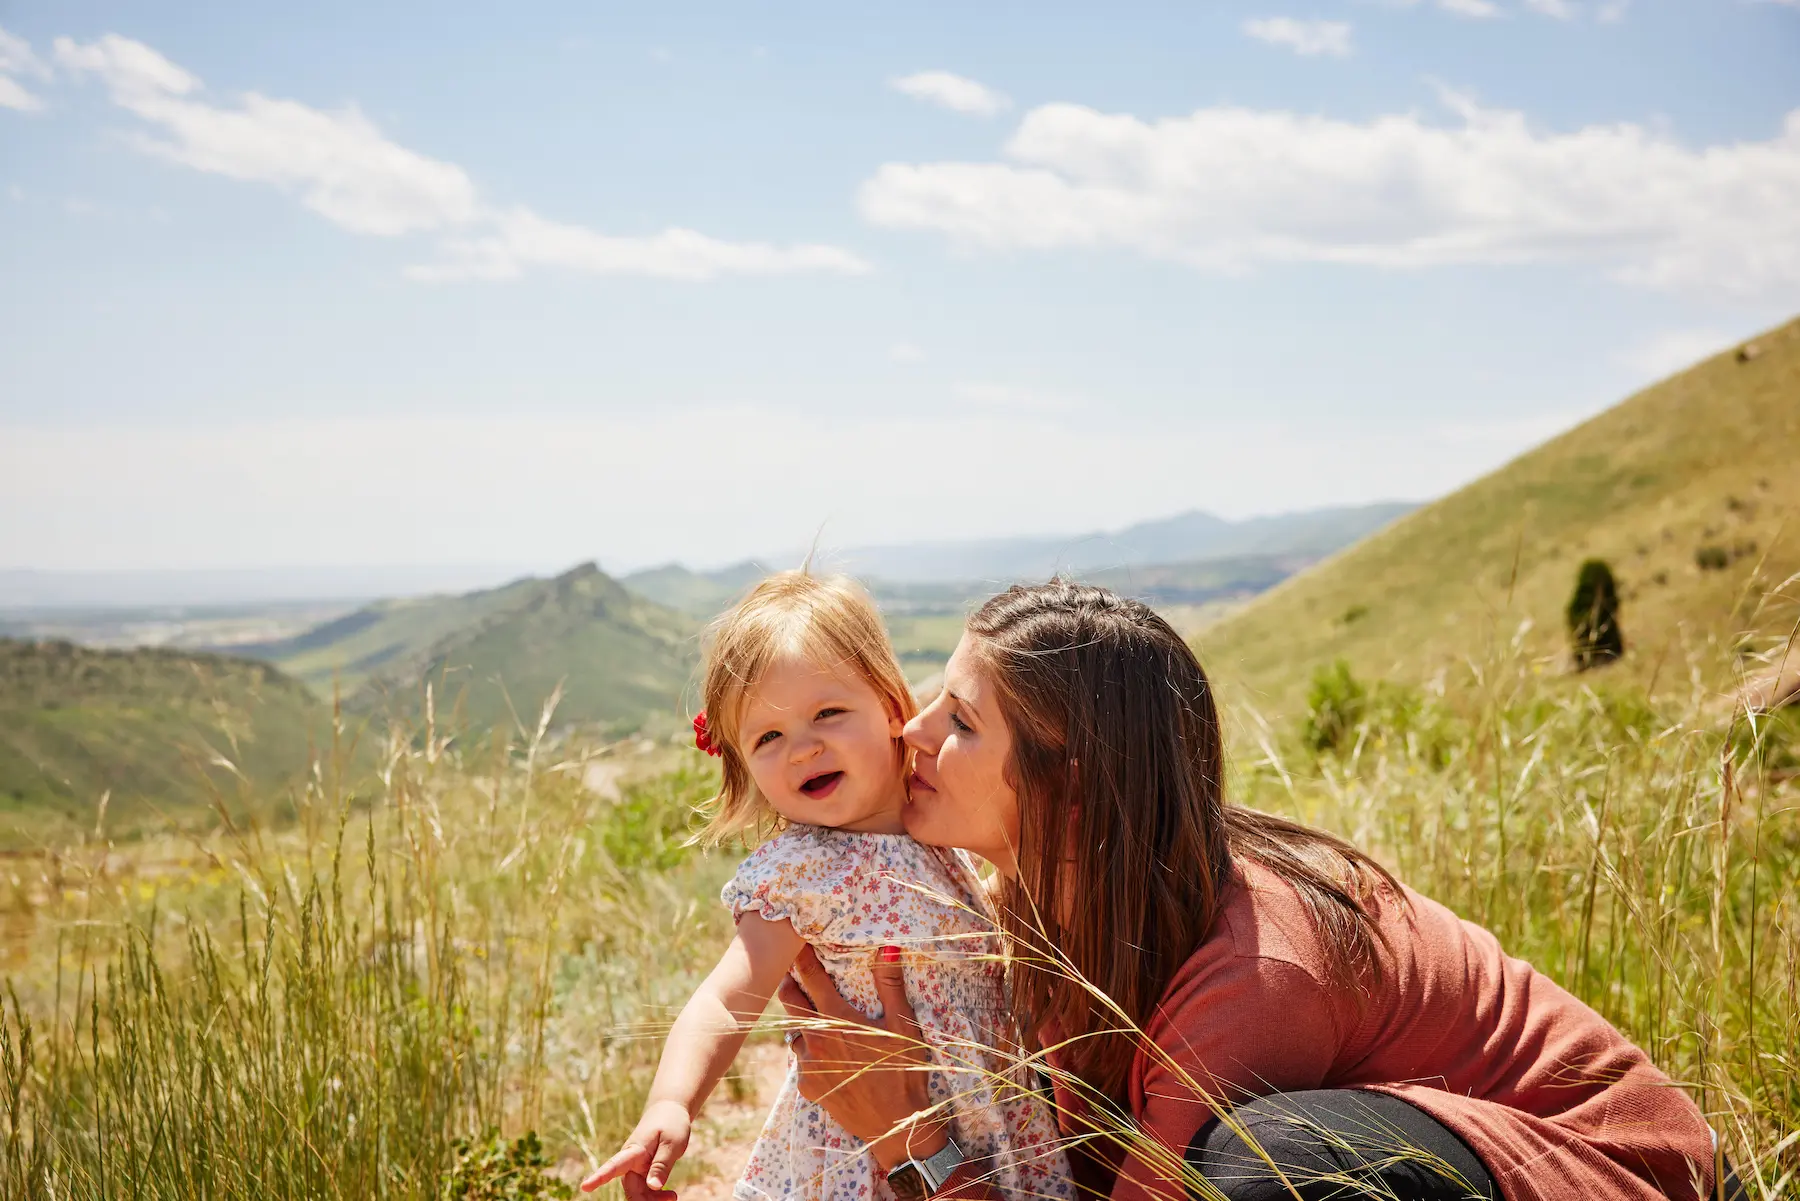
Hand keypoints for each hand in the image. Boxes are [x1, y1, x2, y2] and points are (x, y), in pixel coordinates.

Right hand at [583, 1099, 690, 1195]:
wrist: (669, 1111)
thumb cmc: (671, 1123)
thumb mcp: (672, 1143)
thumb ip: (662, 1165)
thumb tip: (653, 1187)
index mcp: (634, 1150)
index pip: (614, 1165)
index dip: (599, 1177)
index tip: (585, 1187)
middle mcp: (630, 1161)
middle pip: (631, 1189)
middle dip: (646, 1200)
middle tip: (672, 1197)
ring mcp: (635, 1167)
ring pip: (638, 1192)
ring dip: (652, 1199)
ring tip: (672, 1196)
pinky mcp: (642, 1171)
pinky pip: (644, 1190)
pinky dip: (655, 1195)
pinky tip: (669, 1195)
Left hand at [776, 944, 951, 1172]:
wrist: (895, 1125)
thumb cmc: (904, 1071)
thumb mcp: (903, 1025)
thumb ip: (890, 984)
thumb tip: (888, 948)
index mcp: (838, 1020)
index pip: (811, 978)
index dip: (802, 958)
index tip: (797, 945)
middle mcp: (816, 1040)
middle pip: (790, 1002)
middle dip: (790, 984)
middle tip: (793, 972)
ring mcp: (808, 1065)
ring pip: (796, 1034)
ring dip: (802, 1024)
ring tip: (816, 1019)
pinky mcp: (807, 1086)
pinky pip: (802, 1061)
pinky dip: (810, 1053)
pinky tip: (828, 1055)